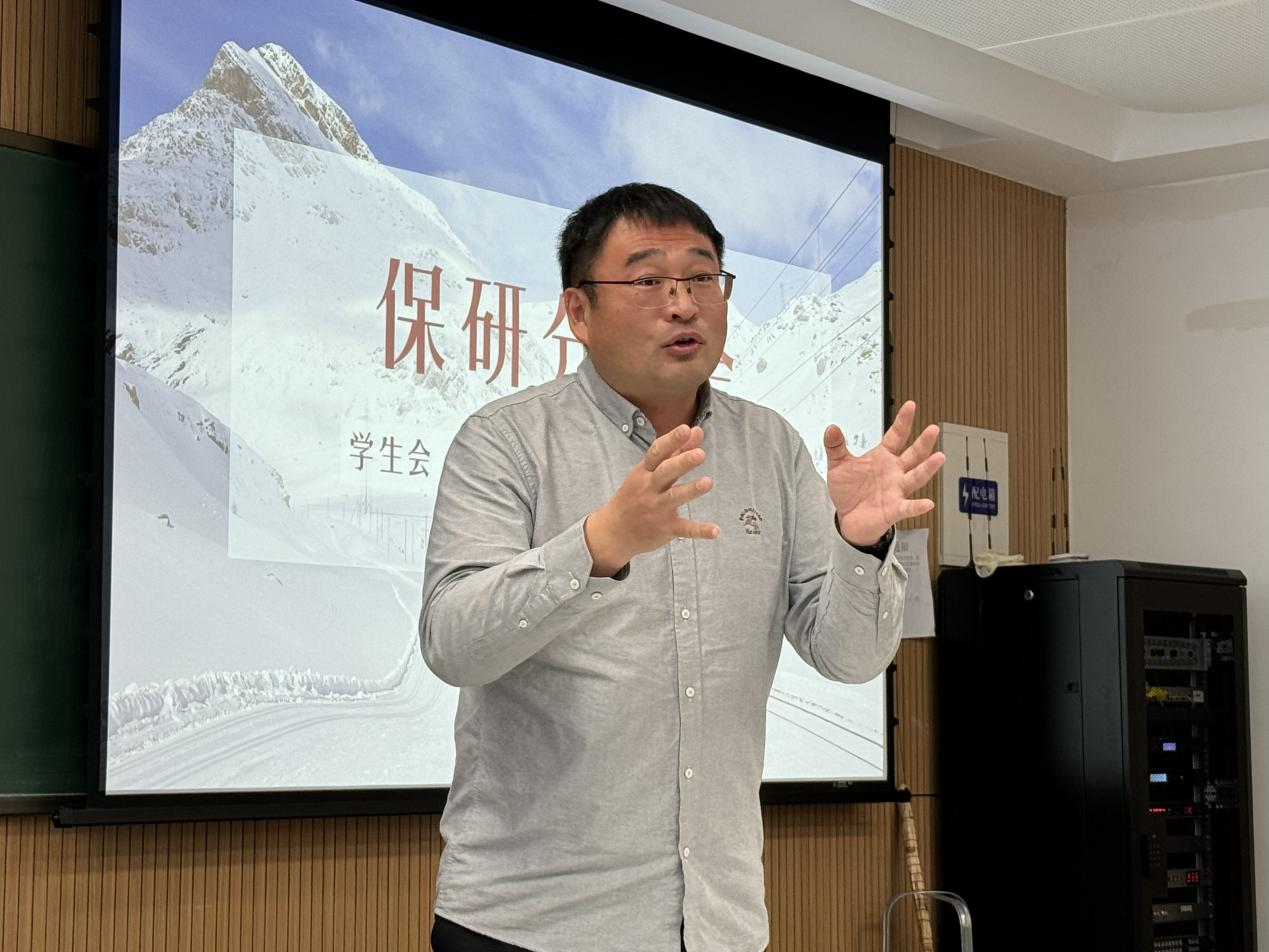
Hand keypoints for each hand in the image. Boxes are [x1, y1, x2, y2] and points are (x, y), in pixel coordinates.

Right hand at [584, 424, 718, 576]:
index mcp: (644, 472)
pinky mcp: (666, 528)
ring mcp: (657, 509)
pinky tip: (715, 531)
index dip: (671, 440)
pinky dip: (700, 530)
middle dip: (682, 463)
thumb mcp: (646, 473)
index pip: (657, 453)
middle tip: (700, 454)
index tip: (685, 429)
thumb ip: (674, 452)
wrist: (614, 532)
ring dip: (691, 490)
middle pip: (665, 473)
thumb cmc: (634, 496)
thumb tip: (695, 431)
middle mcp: (649, 489)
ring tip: (708, 482)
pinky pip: (684, 529)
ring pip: (674, 498)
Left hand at [824, 401, 944, 546]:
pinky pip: (907, 507)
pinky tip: (927, 503)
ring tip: (940, 457)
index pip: (896, 436)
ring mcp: (897, 490)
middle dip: (923, 442)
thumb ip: (835, 446)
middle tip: (933, 429)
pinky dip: (917, 506)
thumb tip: (831, 428)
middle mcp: (895, 472)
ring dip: (927, 468)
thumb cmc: (849, 491)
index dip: (903, 421)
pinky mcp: (894, 509)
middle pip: (913, 455)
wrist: (848, 518)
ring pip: (916, 477)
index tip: (910, 405)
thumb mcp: (838, 465)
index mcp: (883, 457)